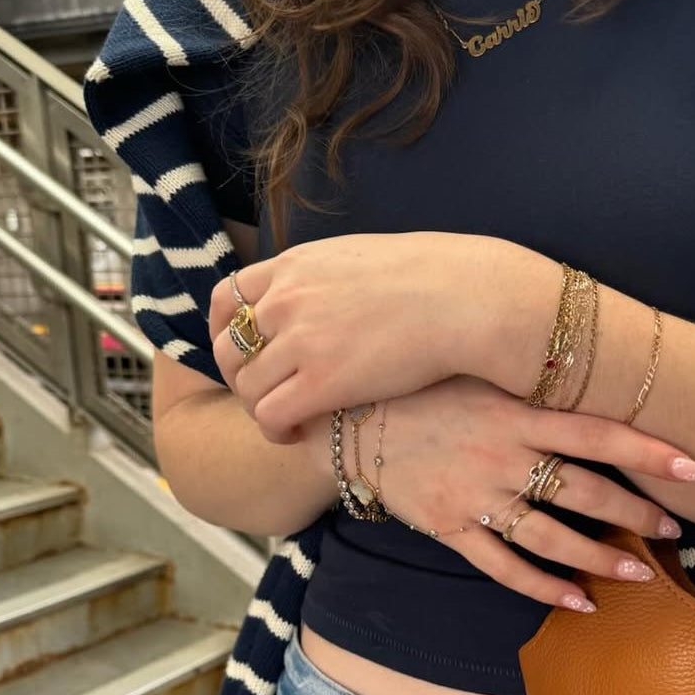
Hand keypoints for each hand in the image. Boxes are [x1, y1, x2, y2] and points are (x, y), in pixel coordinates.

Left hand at [209, 232, 554, 443]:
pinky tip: (296, 435)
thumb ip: (329, 277)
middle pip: (229, 348)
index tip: (248, 354)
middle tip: (268, 395)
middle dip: (240, 377)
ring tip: (288, 421)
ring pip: (246, 388)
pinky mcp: (322, 382)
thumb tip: (333, 294)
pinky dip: (274, 431)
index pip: (228, 299)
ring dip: (260, 409)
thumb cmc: (436, 279)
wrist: (467, 298)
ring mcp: (301, 341)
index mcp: (294, 266)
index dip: (228, 333)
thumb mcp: (362, 258)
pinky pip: (270, 415)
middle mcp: (287, 299)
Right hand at [356, 377, 694, 610]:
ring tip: (641, 575)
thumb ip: (532, 384)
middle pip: (584, 491)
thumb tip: (593, 380)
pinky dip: (545, 588)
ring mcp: (476, 496)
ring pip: (552, 537)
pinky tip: (579, 602)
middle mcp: (502, 455)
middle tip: (676, 528)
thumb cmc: (423, 388)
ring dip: (601, 559)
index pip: (598, 432)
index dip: (650, 452)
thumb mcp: (478, 373)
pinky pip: (504, 567)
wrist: (348, 420)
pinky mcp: (451, 528)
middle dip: (637, 512)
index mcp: (515, 412)